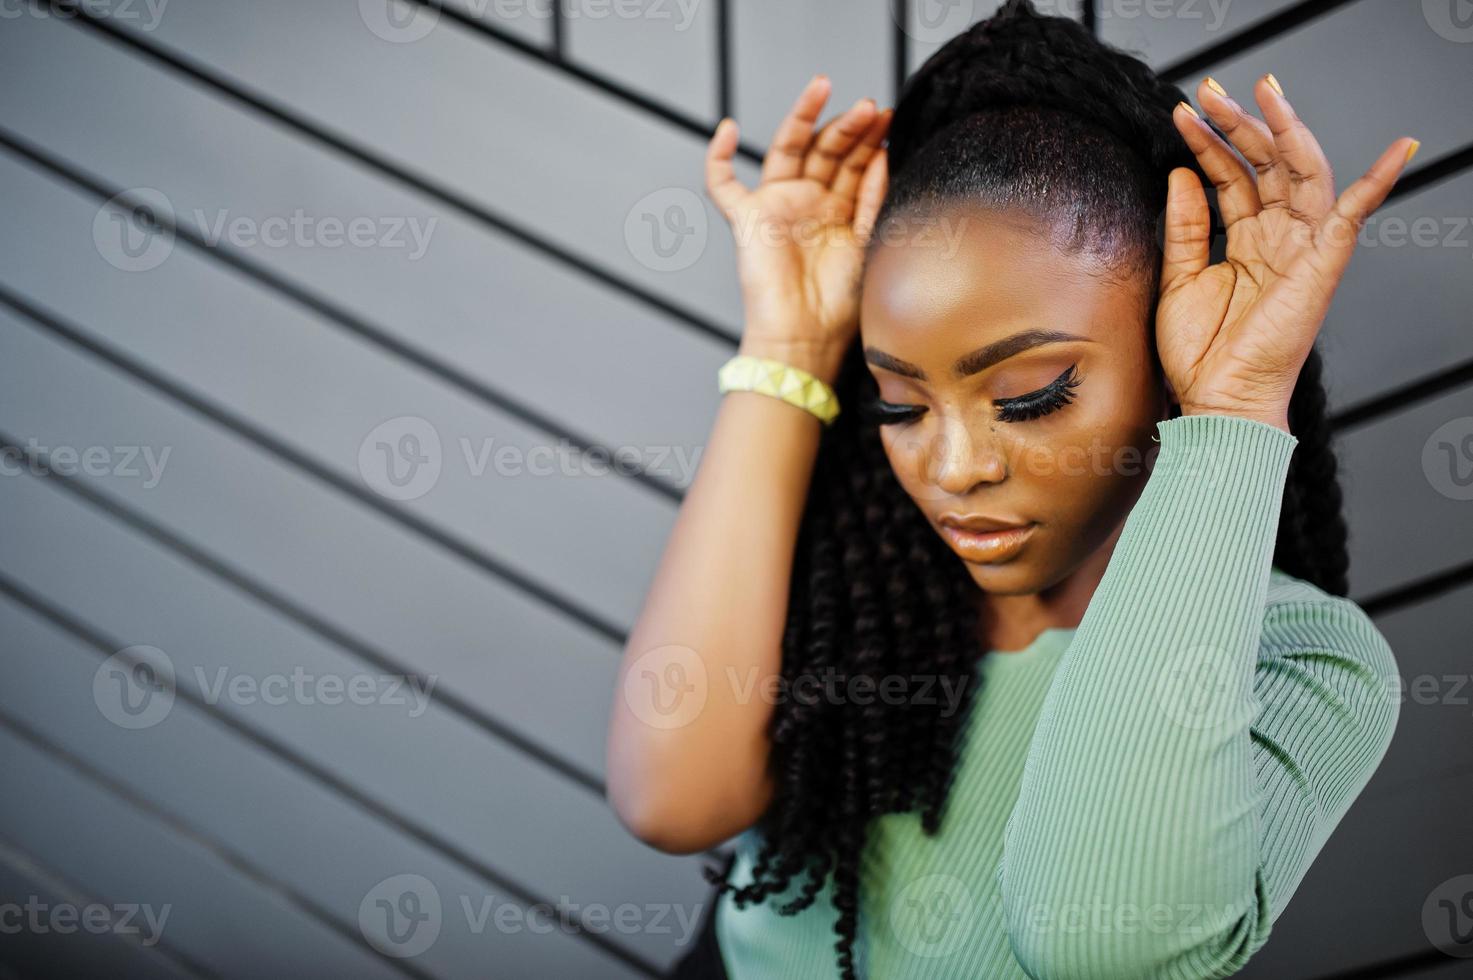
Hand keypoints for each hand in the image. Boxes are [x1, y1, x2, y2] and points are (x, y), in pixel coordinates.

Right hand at [705, 74, 890, 381]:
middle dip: (848, 127)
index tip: (889, 120)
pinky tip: (727, 127)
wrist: (805, 339)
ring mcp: (777, 208)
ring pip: (788, 150)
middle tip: (870, 107)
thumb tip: (883, 155)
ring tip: (828, 89)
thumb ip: (874, 200)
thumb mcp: (870, 244)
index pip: (854, 164)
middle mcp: (808, 206)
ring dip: (806, 119)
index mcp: (840, 214)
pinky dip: (717, 156)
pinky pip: (722, 184)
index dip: (870, 140)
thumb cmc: (840, 308)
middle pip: (827, 151)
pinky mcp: (747, 220)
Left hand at [1158, 74, 1418, 431]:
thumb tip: (1183, 172)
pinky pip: (1355, 217)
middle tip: (1211, 91)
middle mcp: (1278, 239)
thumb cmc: (1201, 353)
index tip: (1184, 113)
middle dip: (1241, 124)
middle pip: (1266, 165)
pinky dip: (1379, 182)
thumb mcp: (1178, 277)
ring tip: (1258, 93)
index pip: (1233, 177)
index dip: (1211, 143)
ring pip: (1300, 175)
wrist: (1216, 402)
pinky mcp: (1322, 266)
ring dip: (1282, 131)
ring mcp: (1302, 249)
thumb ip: (1184, 225)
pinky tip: (1400, 149)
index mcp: (1246, 241)